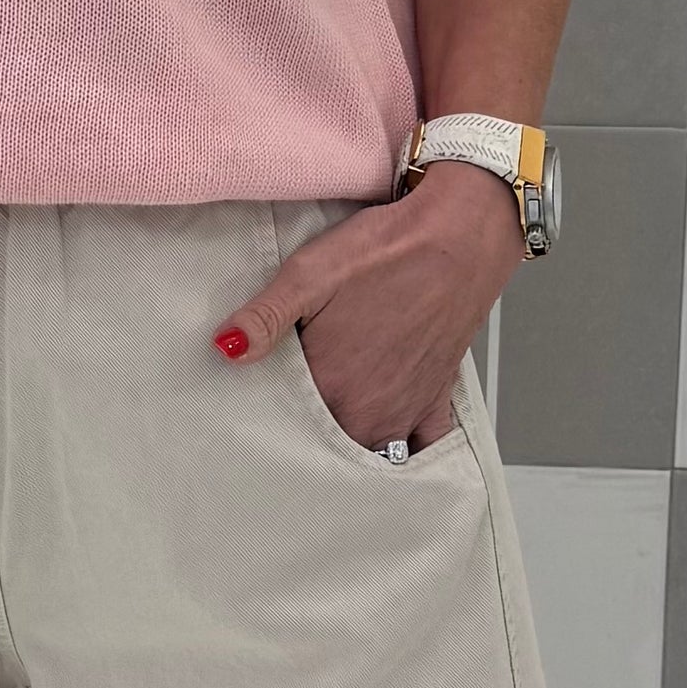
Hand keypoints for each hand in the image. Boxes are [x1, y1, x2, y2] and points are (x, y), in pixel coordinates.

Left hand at [209, 166, 522, 452]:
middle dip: (306, 442)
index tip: (253, 414)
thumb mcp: (311, 274)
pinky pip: (424, 445)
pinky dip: (406, 448)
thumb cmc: (388, 251)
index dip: (268, 421)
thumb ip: (265, 318)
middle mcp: (370, 409)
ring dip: (349, 447)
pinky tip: (390, 441)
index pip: (286, 427)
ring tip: (328, 430)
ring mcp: (405, 407)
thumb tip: (226, 348)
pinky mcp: (436, 396)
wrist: (460, 236)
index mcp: (333, 385)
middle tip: (287, 424)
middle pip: (327, 447)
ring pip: (370, 451)